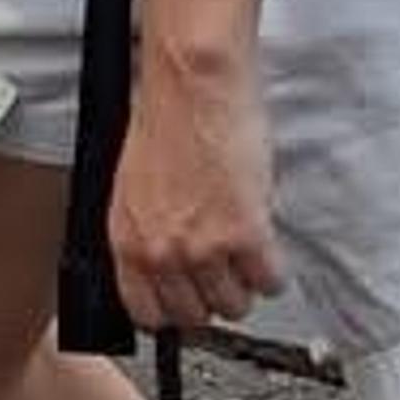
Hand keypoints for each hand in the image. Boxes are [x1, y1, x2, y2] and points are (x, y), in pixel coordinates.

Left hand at [112, 63, 279, 334]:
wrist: (195, 83)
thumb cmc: (167, 115)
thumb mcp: (134, 184)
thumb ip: (148, 230)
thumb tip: (167, 260)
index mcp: (127, 239)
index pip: (146, 313)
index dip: (172, 310)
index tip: (187, 299)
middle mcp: (161, 251)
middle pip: (194, 316)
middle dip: (212, 297)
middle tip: (224, 272)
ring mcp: (203, 248)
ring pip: (234, 305)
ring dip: (244, 284)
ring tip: (246, 256)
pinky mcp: (246, 235)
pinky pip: (269, 281)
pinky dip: (273, 270)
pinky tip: (267, 246)